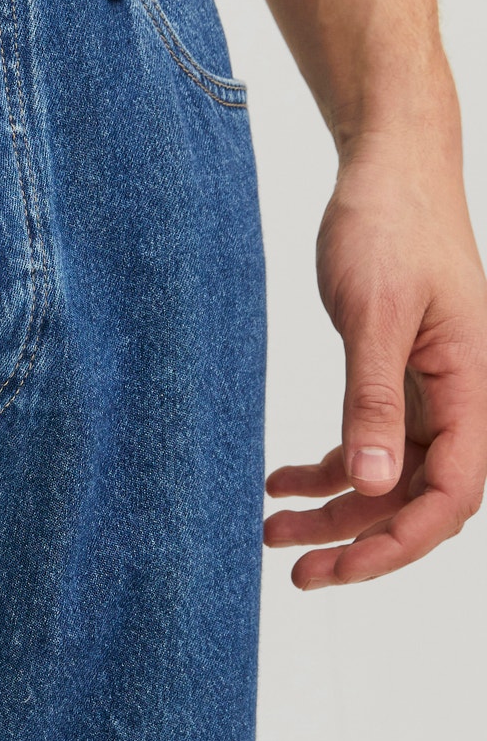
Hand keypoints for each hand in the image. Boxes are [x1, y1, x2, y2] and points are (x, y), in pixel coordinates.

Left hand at [265, 132, 486, 586]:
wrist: (389, 168)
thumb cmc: (390, 226)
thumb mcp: (374, 314)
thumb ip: (374, 399)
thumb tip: (370, 483)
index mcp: (475, 386)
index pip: (452, 493)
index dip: (400, 540)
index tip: (341, 566)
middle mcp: (463, 398)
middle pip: (420, 498)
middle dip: (360, 540)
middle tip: (296, 572)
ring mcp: (435, 390)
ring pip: (390, 475)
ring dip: (336, 510)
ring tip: (273, 533)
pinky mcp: (402, 375)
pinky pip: (373, 441)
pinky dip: (328, 467)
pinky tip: (281, 481)